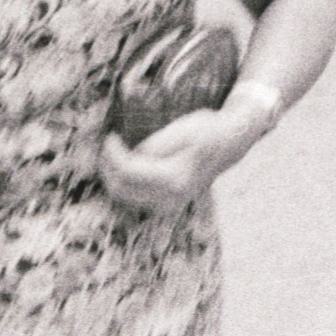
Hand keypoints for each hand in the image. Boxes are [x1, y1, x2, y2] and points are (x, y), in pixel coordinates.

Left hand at [98, 108, 252, 215]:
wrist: (228, 144)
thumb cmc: (206, 131)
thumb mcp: (181, 130)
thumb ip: (154, 146)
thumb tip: (131, 155)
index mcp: (174, 179)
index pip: (128, 172)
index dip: (112, 154)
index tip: (110, 136)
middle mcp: (170, 199)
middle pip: (122, 190)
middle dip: (108, 167)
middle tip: (107, 145)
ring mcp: (168, 205)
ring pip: (125, 197)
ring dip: (113, 176)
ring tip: (112, 153)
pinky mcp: (166, 204)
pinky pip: (134, 197)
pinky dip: (124, 182)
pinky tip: (124, 165)